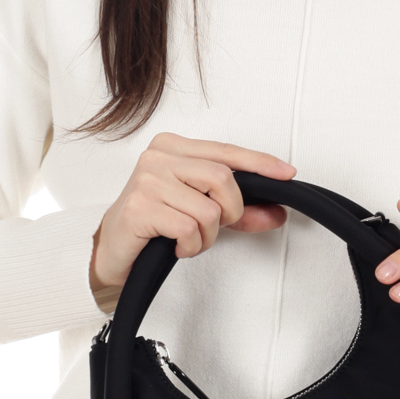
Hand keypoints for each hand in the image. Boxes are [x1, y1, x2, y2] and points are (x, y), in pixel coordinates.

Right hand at [90, 133, 294, 306]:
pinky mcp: (141, 206)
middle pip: (223, 178)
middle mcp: (159, 156)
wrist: (112, 251)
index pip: (227, 151)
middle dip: (230, 212)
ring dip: (207, 236)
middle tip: (214, 228)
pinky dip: (191, 246)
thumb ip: (238, 211)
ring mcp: (147, 179)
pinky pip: (189, 229)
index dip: (260, 163)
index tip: (287, 174)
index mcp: (174, 147)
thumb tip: (276, 212)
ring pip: (209, 208)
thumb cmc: (154, 225)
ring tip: (188, 240)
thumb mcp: (200, 212)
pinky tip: (175, 246)